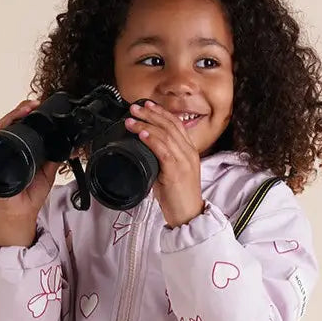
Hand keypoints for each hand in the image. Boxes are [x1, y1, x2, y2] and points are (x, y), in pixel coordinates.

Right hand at [0, 100, 58, 245]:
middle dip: (21, 111)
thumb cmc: (31, 193)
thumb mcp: (49, 172)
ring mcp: (0, 151)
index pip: (23, 124)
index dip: (29, 114)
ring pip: (1, 128)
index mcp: (23, 147)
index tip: (38, 107)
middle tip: (32, 106)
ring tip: (22, 111)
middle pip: (11, 122)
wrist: (22, 210)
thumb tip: (68, 145)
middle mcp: (10, 146)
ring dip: (10, 117)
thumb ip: (55, 158)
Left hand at [124, 101, 204, 227]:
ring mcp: (184, 161)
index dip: (162, 112)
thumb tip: (145, 150)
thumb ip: (162, 159)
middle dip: (151, 113)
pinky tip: (142, 134)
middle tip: (134, 108)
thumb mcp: (171, 173)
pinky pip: (164, 150)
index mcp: (189, 151)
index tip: (148, 105)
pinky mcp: (176, 171)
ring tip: (132, 120)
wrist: (188, 215)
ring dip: (146, 125)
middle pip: (170, 125)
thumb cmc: (178, 197)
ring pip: (165, 135)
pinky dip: (152, 140)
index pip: (177, 124)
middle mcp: (189, 153)